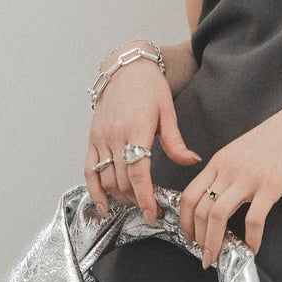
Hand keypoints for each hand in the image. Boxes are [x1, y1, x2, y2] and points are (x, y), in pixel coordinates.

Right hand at [85, 51, 199, 223]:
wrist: (126, 68)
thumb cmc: (150, 88)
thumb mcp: (168, 112)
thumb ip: (176, 142)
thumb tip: (192, 162)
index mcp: (137, 129)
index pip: (138, 172)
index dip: (144, 196)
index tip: (152, 213)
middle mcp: (115, 136)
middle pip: (122, 180)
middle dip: (136, 201)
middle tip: (151, 211)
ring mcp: (101, 138)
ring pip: (106, 179)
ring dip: (119, 197)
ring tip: (135, 204)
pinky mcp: (92, 139)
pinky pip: (89, 170)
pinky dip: (94, 191)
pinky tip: (103, 205)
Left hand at [178, 94, 281, 269]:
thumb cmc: (276, 137)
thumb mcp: (241, 151)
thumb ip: (227, 171)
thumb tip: (218, 199)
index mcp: (219, 161)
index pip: (189, 195)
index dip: (184, 221)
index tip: (189, 238)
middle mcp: (228, 169)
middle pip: (200, 208)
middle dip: (198, 238)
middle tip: (204, 256)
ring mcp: (249, 177)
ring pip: (218, 215)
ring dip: (215, 242)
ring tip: (218, 258)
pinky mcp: (271, 185)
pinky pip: (254, 219)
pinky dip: (251, 239)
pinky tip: (253, 249)